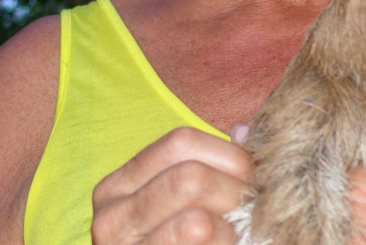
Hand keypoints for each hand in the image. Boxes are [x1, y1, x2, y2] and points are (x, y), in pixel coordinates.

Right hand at [91, 127, 253, 243]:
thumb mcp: (183, 204)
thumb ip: (212, 169)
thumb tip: (246, 133)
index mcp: (118, 186)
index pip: (180, 143)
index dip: (228, 155)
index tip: (252, 176)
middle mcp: (110, 217)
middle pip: (190, 178)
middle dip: (236, 192)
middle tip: (256, 209)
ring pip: (196, 223)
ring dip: (233, 228)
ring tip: (240, 233)